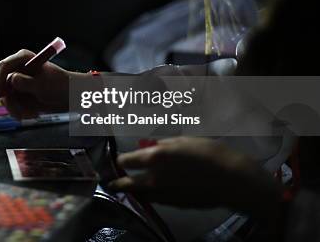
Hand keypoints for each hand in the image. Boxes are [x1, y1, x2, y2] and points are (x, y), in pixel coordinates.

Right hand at [0, 49, 73, 118]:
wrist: (69, 97)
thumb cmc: (60, 85)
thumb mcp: (43, 84)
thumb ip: (27, 82)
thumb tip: (12, 79)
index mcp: (23, 59)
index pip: (3, 66)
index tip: (1, 95)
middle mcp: (16, 70)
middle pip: (0, 83)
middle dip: (7, 99)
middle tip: (16, 110)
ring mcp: (16, 83)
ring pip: (5, 98)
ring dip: (16, 109)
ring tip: (32, 114)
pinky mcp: (17, 95)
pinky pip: (10, 105)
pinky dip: (19, 112)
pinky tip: (32, 114)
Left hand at [109, 137, 280, 219]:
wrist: (233, 180)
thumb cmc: (210, 153)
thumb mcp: (185, 141)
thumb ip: (163, 145)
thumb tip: (150, 147)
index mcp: (155, 158)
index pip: (127, 161)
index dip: (120, 160)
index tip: (118, 160)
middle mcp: (154, 178)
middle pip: (127, 184)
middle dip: (118, 182)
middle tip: (112, 181)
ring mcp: (164, 194)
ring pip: (140, 195)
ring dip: (133, 191)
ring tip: (129, 187)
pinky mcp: (174, 204)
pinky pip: (155, 200)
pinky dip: (149, 195)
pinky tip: (151, 191)